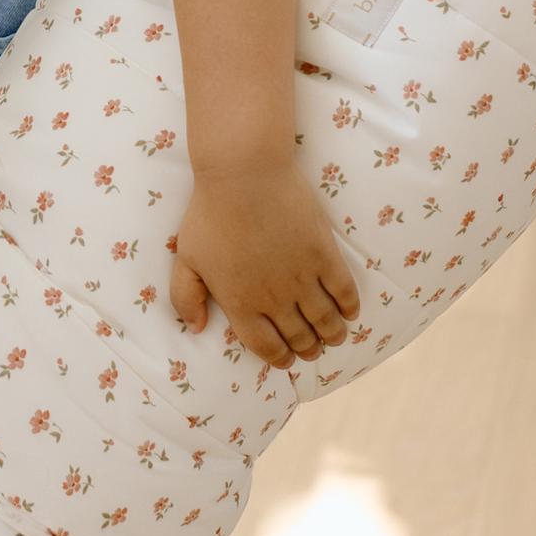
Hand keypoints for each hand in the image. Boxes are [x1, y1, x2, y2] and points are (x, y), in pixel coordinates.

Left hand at [170, 164, 360, 369]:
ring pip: (325, 320)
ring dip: (331, 334)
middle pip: (298, 336)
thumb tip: (196, 328)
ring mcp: (302, 278)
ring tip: (334, 337)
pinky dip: (349, 307)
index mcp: (241, 303)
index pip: (265, 346)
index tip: (287, 361)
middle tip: (312, 350)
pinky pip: (344, 291)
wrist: (244, 174)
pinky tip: (350, 312)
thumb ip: (186, 297)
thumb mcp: (186, 258)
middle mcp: (275, 298)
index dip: (279, 358)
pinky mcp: (324, 255)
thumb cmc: (210, 213)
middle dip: (307, 349)